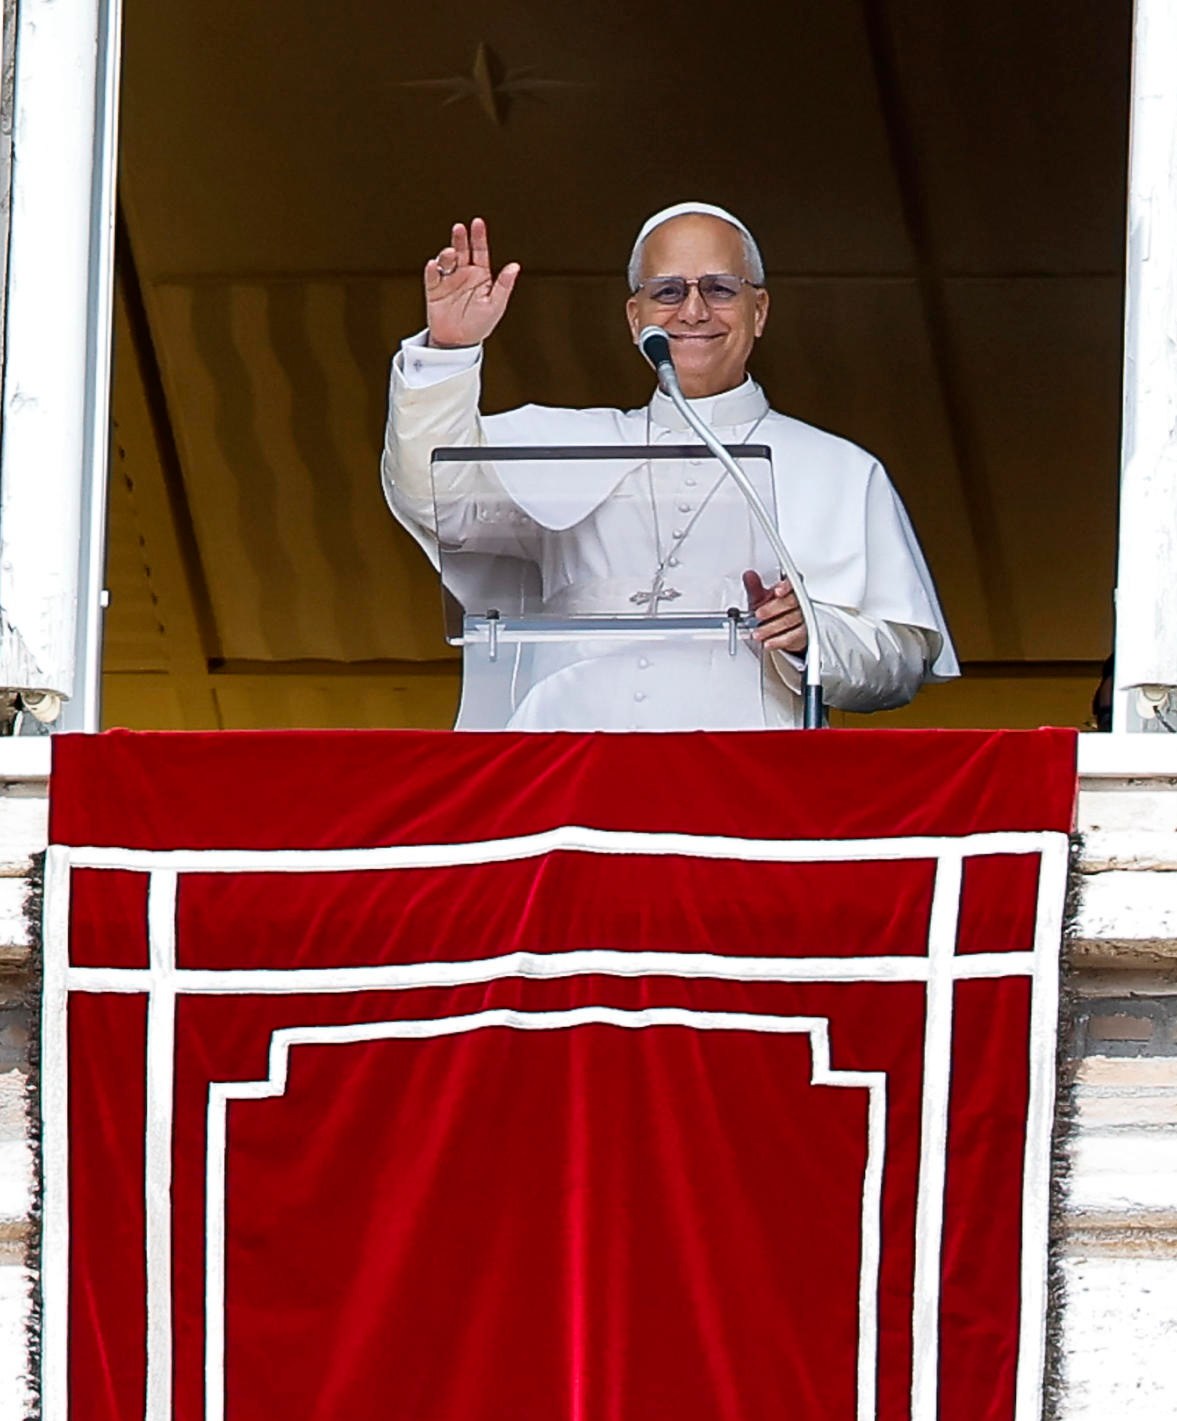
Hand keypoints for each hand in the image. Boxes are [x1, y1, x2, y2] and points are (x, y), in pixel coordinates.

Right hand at [425, 218, 519, 348]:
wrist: (459, 342)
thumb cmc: (480, 325)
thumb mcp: (496, 305)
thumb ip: (504, 285)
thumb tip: (515, 267)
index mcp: (480, 275)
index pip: (480, 251)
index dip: (479, 237)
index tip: (477, 223)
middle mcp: (464, 274)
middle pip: (461, 250)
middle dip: (460, 239)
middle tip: (460, 229)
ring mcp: (448, 281)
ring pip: (446, 261)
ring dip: (447, 255)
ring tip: (449, 254)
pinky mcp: (434, 290)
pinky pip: (432, 277)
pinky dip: (432, 270)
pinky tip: (434, 265)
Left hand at [743, 570, 807, 655]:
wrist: (781, 631)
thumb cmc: (773, 611)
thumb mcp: (761, 599)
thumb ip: (755, 588)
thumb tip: (748, 575)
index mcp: (791, 588)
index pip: (793, 583)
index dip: (786, 586)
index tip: (777, 591)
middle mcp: (800, 601)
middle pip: (791, 602)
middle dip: (773, 609)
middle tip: (758, 615)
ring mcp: (804, 617)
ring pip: (790, 621)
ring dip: (771, 628)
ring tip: (758, 633)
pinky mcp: (804, 633)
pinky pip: (793, 637)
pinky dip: (778, 640)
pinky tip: (768, 642)